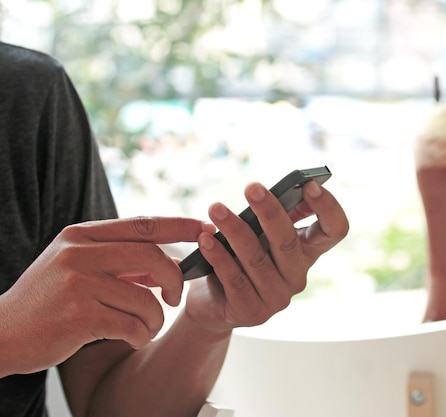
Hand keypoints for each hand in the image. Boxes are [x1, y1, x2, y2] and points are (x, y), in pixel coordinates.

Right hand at [0, 217, 202, 375]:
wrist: (1, 333)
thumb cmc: (47, 301)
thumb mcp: (76, 267)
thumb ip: (118, 260)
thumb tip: (165, 263)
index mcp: (81, 235)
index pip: (143, 224)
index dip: (180, 226)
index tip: (205, 228)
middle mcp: (79, 252)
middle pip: (152, 257)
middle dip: (174, 279)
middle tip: (175, 297)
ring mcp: (78, 283)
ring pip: (146, 298)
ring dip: (155, 318)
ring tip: (145, 327)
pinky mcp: (79, 315)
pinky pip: (133, 325)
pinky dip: (142, 335)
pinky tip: (132, 337)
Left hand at [185, 181, 348, 332]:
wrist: (212, 303)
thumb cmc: (238, 258)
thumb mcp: (259, 235)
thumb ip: (273, 215)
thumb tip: (280, 186)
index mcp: (306, 252)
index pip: (334, 230)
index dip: (328, 207)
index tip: (309, 185)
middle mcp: (298, 276)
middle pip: (289, 241)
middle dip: (270, 212)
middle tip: (252, 188)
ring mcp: (277, 297)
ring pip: (257, 259)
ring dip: (235, 231)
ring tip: (216, 209)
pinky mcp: (252, 312)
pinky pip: (235, 280)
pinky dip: (219, 257)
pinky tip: (205, 240)